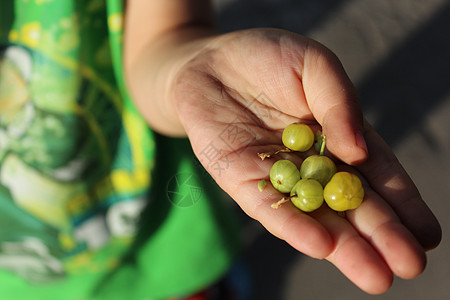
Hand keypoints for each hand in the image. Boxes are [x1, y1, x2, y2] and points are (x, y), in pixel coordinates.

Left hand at [169, 29, 440, 293]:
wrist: (207, 61)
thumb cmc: (264, 57)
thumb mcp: (313, 64)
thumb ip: (338, 102)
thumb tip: (359, 151)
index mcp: (336, 138)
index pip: (375, 174)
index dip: (402, 202)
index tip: (427, 234)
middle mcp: (310, 165)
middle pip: (349, 203)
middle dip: (380, 235)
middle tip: (409, 266)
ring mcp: (276, 177)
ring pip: (313, 215)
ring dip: (343, 245)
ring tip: (375, 275)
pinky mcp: (239, 180)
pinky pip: (267, 207)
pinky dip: (291, 226)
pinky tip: (320, 245)